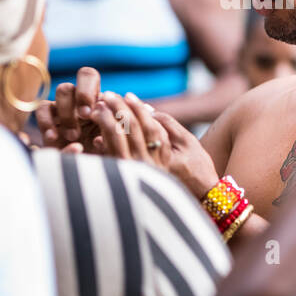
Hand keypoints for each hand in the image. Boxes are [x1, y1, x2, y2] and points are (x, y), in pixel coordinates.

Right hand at [36, 66, 102, 150]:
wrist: (89, 171)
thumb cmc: (103, 155)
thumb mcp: (109, 146)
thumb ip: (106, 137)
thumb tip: (99, 138)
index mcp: (95, 99)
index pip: (88, 77)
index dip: (87, 90)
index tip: (92, 112)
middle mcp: (77, 100)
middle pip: (73, 82)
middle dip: (80, 97)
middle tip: (86, 117)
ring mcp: (62, 109)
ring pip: (61, 92)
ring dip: (67, 112)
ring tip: (74, 136)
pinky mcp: (48, 122)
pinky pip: (42, 110)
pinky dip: (46, 123)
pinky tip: (53, 138)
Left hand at [88, 93, 218, 198]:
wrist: (199, 200)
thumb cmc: (197, 168)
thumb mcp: (189, 142)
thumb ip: (169, 124)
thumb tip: (147, 109)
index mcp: (165, 156)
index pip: (148, 125)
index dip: (137, 108)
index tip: (129, 94)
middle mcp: (149, 166)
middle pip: (130, 131)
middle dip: (118, 110)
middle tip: (109, 95)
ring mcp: (137, 175)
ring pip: (117, 144)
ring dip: (107, 124)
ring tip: (99, 109)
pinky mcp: (130, 181)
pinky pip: (113, 160)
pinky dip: (105, 146)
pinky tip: (97, 135)